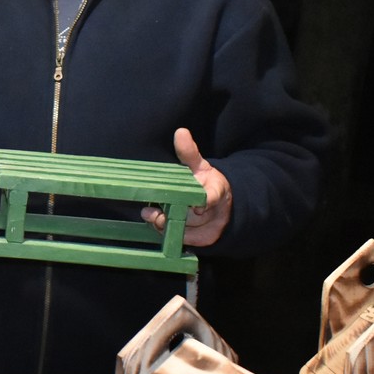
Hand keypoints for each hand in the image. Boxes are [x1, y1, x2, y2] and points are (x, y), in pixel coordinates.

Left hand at [142, 128, 231, 246]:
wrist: (223, 206)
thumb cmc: (206, 183)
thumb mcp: (199, 166)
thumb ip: (188, 153)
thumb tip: (180, 132)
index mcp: (217, 189)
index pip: (213, 197)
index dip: (205, 201)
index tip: (197, 205)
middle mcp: (216, 211)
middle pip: (191, 217)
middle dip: (171, 214)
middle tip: (149, 212)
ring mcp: (212, 227)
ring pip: (185, 231)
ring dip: (165, 225)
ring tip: (150, 215)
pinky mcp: (204, 240)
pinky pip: (183, 241)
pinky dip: (169, 234)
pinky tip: (158, 225)